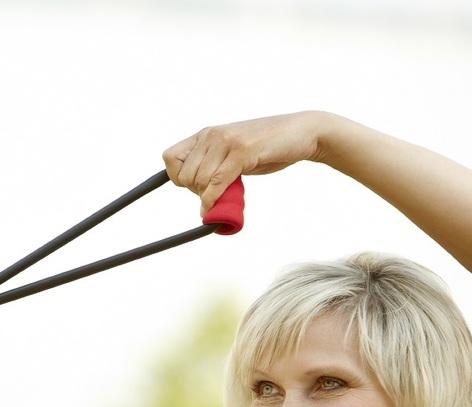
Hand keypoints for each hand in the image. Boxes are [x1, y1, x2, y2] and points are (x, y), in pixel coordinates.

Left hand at [162, 111, 331, 215]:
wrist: (302, 133)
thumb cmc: (269, 148)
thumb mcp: (234, 154)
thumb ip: (216, 167)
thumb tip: (200, 195)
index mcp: (207, 134)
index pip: (169, 158)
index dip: (178, 177)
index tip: (195, 186)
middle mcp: (212, 135)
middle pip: (184, 175)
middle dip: (196, 191)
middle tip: (218, 192)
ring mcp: (227, 141)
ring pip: (200, 181)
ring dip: (210, 197)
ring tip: (228, 194)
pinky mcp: (242, 151)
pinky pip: (217, 182)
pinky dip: (213, 200)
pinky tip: (215, 208)